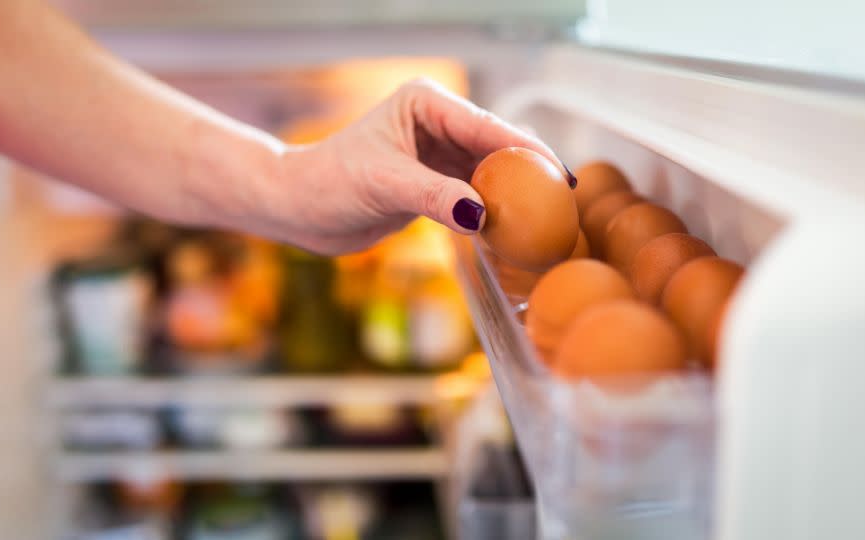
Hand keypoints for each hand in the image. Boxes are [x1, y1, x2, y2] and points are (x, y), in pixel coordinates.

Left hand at [244, 78, 567, 254]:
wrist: (300, 209)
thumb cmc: (329, 183)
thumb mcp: (384, 185)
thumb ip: (435, 197)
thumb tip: (482, 213)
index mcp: (426, 103)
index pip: (486, 126)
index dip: (526, 150)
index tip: (558, 174)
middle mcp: (437, 122)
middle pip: (496, 146)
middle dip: (529, 170)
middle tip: (564, 200)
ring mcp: (438, 152)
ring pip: (490, 171)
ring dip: (514, 192)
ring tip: (550, 216)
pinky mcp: (436, 181)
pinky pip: (476, 192)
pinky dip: (494, 208)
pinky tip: (516, 226)